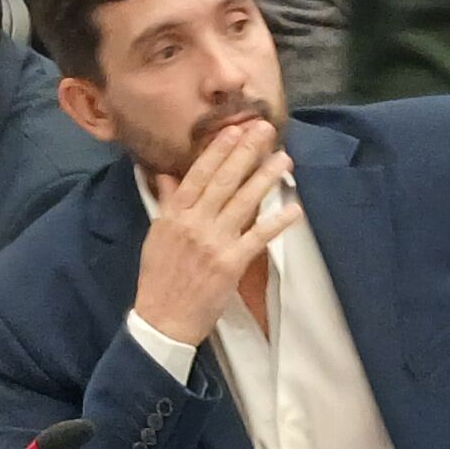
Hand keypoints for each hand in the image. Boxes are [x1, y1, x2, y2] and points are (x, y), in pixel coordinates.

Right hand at [127, 116, 298, 348]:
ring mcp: (215, 243)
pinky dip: (277, 222)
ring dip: (265, 178)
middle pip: (224, 181)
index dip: (218, 151)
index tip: (233, 129)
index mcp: (175, 215)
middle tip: (265, 129)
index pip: (198, 175)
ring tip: (283, 159)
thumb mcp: (156, 235)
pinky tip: (294, 208)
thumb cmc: (158, 278)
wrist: (163, 319)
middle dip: (246, 152)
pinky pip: (258, 237)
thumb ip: (167, 203)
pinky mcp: (231, 264)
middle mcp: (195, 223)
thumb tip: (167, 175)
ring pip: (244, 202)